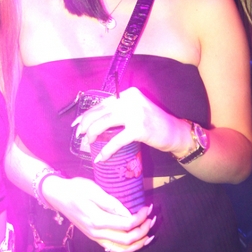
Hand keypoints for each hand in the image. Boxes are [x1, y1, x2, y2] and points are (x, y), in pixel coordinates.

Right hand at [41, 174, 155, 251]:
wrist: (58, 195)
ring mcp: (95, 238)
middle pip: (127, 240)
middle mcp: (97, 233)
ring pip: (121, 249)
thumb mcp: (93, 190)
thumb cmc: (75, 189)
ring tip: (149, 233)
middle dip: (143, 231)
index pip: (126, 225)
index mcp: (97, 220)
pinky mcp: (95, 237)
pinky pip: (114, 248)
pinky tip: (136, 240)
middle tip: (152, 218)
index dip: (140, 218)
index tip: (147, 208)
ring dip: (138, 243)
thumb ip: (111, 203)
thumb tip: (128, 213)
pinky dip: (128, 247)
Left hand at [71, 87, 191, 161]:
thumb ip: (120, 111)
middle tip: (80, 136)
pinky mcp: (139, 129)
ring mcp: (135, 114)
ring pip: (104, 123)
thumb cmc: (154, 124)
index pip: (102, 103)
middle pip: (100, 112)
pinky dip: (106, 150)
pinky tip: (101, 157)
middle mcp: (131, 100)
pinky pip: (116, 140)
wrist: (175, 132)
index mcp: (129, 94)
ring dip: (92, 135)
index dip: (87, 114)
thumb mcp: (136, 110)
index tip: (77, 124)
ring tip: (88, 144)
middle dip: (86, 125)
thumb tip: (95, 120)